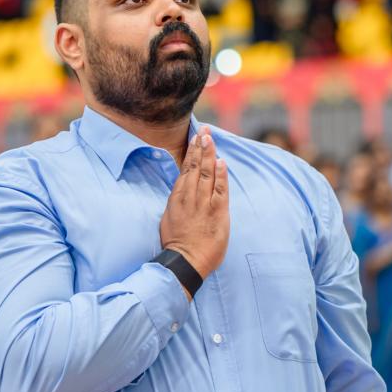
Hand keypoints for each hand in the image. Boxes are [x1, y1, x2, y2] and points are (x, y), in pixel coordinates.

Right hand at [159, 128, 229, 281]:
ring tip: (211, 138)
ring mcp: (203, 204)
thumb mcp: (171, 217)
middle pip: (196, 166)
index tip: (196, 137)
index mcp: (177, 198)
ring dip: (209, 154)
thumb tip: (183, 189)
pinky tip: (221, 161)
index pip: (186, 169)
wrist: (184, 261)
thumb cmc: (176, 243)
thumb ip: (179, 201)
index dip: (192, 152)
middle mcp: (190, 197)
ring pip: (206, 174)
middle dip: (201, 146)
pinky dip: (220, 175)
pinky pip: (219, 190)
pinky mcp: (216, 213)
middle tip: (205, 129)